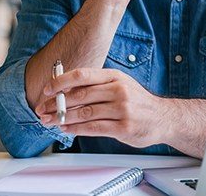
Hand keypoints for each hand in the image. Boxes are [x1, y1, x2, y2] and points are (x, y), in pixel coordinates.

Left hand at [36, 68, 166, 147]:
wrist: (162, 117)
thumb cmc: (137, 100)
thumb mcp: (119, 84)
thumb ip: (96, 86)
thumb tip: (67, 89)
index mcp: (114, 76)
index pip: (82, 75)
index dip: (61, 81)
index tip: (47, 89)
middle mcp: (118, 90)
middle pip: (80, 95)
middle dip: (57, 104)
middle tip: (43, 109)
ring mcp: (122, 109)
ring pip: (84, 113)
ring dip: (63, 119)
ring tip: (50, 121)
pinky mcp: (123, 127)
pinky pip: (93, 128)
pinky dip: (76, 129)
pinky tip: (66, 129)